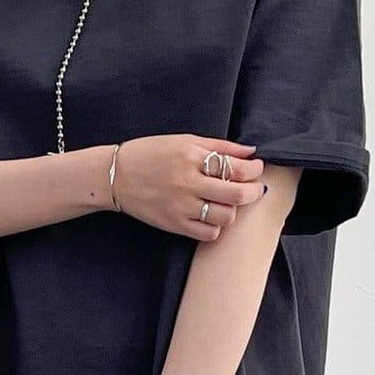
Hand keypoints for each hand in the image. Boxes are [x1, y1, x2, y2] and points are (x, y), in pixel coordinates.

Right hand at [112, 136, 266, 240]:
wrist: (116, 176)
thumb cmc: (150, 154)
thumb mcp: (184, 140)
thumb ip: (219, 146)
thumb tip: (250, 152)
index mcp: (191, 157)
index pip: (235, 167)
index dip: (254, 170)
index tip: (257, 169)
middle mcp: (188, 183)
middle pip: (235, 194)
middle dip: (253, 192)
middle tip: (255, 189)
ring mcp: (181, 207)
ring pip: (225, 216)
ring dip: (233, 210)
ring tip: (229, 202)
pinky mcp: (175, 225)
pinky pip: (208, 233)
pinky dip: (216, 226)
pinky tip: (212, 216)